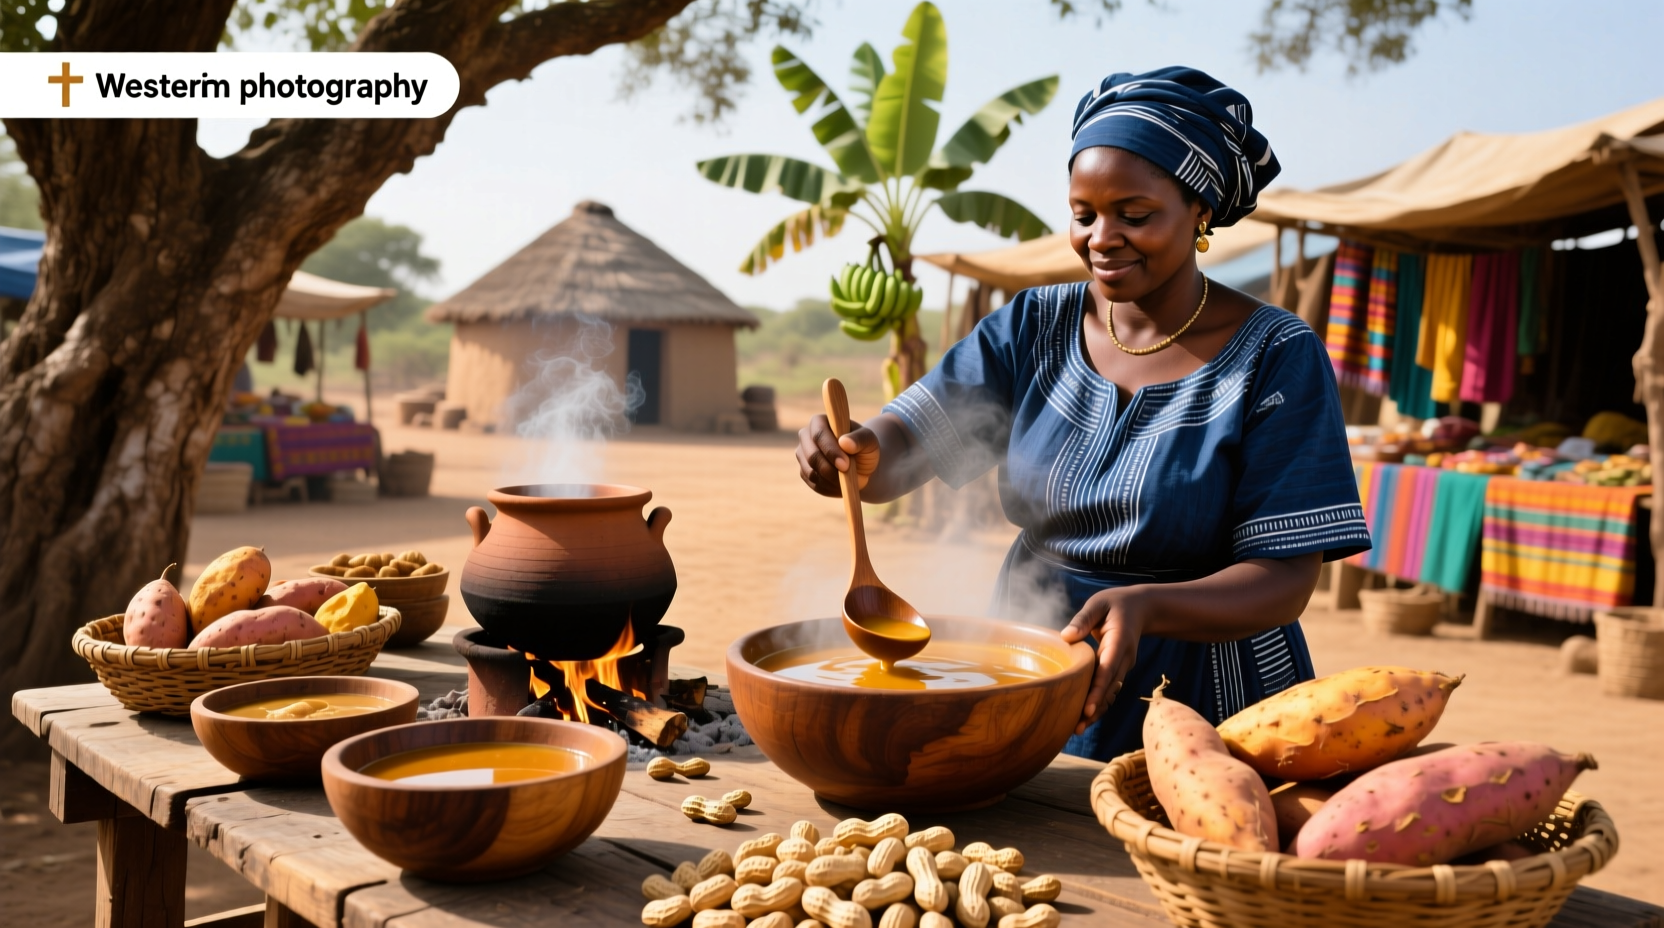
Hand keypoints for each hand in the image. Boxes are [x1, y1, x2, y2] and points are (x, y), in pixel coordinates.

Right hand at [797, 414, 880, 497]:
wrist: (861, 465)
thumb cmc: (864, 447)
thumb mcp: (869, 441)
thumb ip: (860, 439)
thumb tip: (844, 442)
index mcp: (819, 422)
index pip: (819, 434)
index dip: (830, 450)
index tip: (845, 464)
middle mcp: (806, 436)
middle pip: (811, 455)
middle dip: (830, 469)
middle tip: (847, 476)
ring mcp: (803, 455)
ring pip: (811, 472)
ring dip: (831, 480)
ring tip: (848, 480)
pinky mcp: (804, 472)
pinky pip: (813, 484)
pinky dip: (829, 488)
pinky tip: (842, 485)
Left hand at [1061, 587, 1149, 735]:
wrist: (1141, 608)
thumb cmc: (1115, 603)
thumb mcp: (1099, 603)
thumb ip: (1083, 619)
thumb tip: (1066, 636)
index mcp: (1119, 641)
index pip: (1108, 670)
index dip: (1098, 690)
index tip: (1088, 708)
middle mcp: (1124, 658)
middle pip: (1109, 688)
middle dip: (1095, 709)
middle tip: (1077, 727)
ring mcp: (1123, 666)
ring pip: (1111, 693)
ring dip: (1097, 711)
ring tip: (1078, 729)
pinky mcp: (1118, 670)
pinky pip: (1110, 689)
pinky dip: (1100, 703)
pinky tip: (1086, 717)